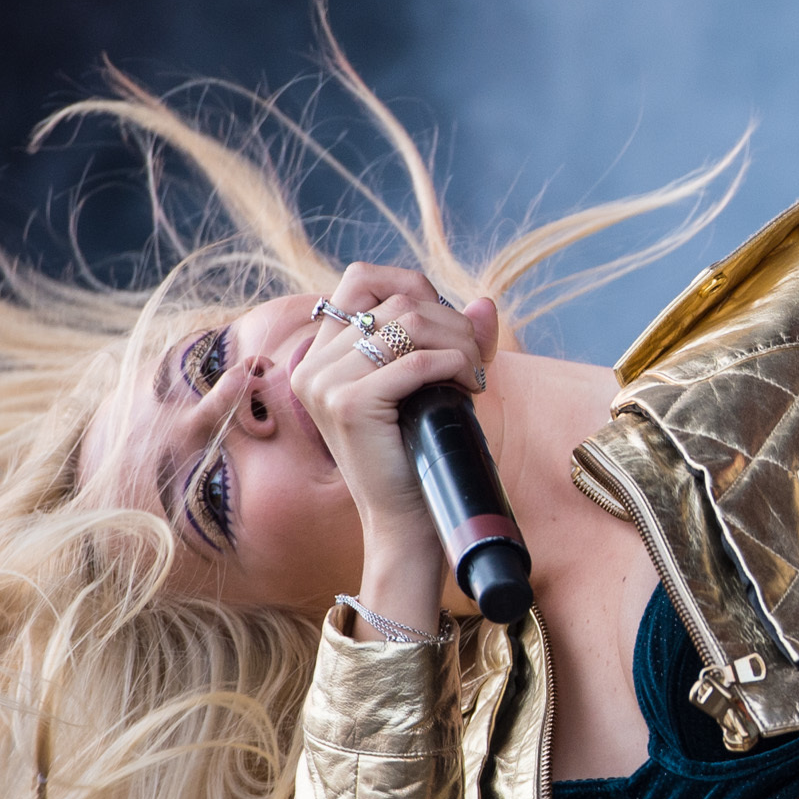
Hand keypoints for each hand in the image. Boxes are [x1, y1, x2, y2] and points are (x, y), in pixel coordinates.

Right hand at [292, 262, 497, 632]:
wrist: (408, 521)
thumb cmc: (421, 451)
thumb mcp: (435, 383)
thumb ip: (455, 339)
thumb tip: (485, 303)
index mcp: (321, 354)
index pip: (361, 278)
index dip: (414, 285)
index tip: (447, 325)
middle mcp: (313, 364)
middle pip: (395, 300)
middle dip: (451, 323)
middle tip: (475, 361)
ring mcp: (323, 383)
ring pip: (408, 324)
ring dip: (459, 344)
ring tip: (474, 375)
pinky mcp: (346, 405)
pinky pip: (414, 362)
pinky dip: (454, 366)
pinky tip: (468, 388)